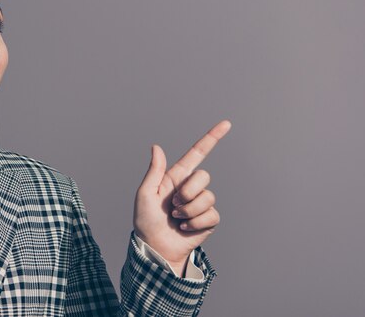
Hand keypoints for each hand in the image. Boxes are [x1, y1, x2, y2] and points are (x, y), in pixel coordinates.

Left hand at [133, 120, 231, 269]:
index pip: (197, 154)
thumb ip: (154, 171)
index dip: (211, 138)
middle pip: (204, 176)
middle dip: (188, 191)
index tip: (226, 124)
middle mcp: (191, 188)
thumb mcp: (145, 194)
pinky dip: (195, 223)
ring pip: (207, 197)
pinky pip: (211, 215)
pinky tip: (184, 228)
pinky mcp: (208, 220)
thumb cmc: (146, 221)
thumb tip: (156, 147)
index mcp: (176, 177)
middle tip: (173, 205)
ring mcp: (201, 203)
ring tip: (177, 219)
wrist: (155, 247)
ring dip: (189, 211)